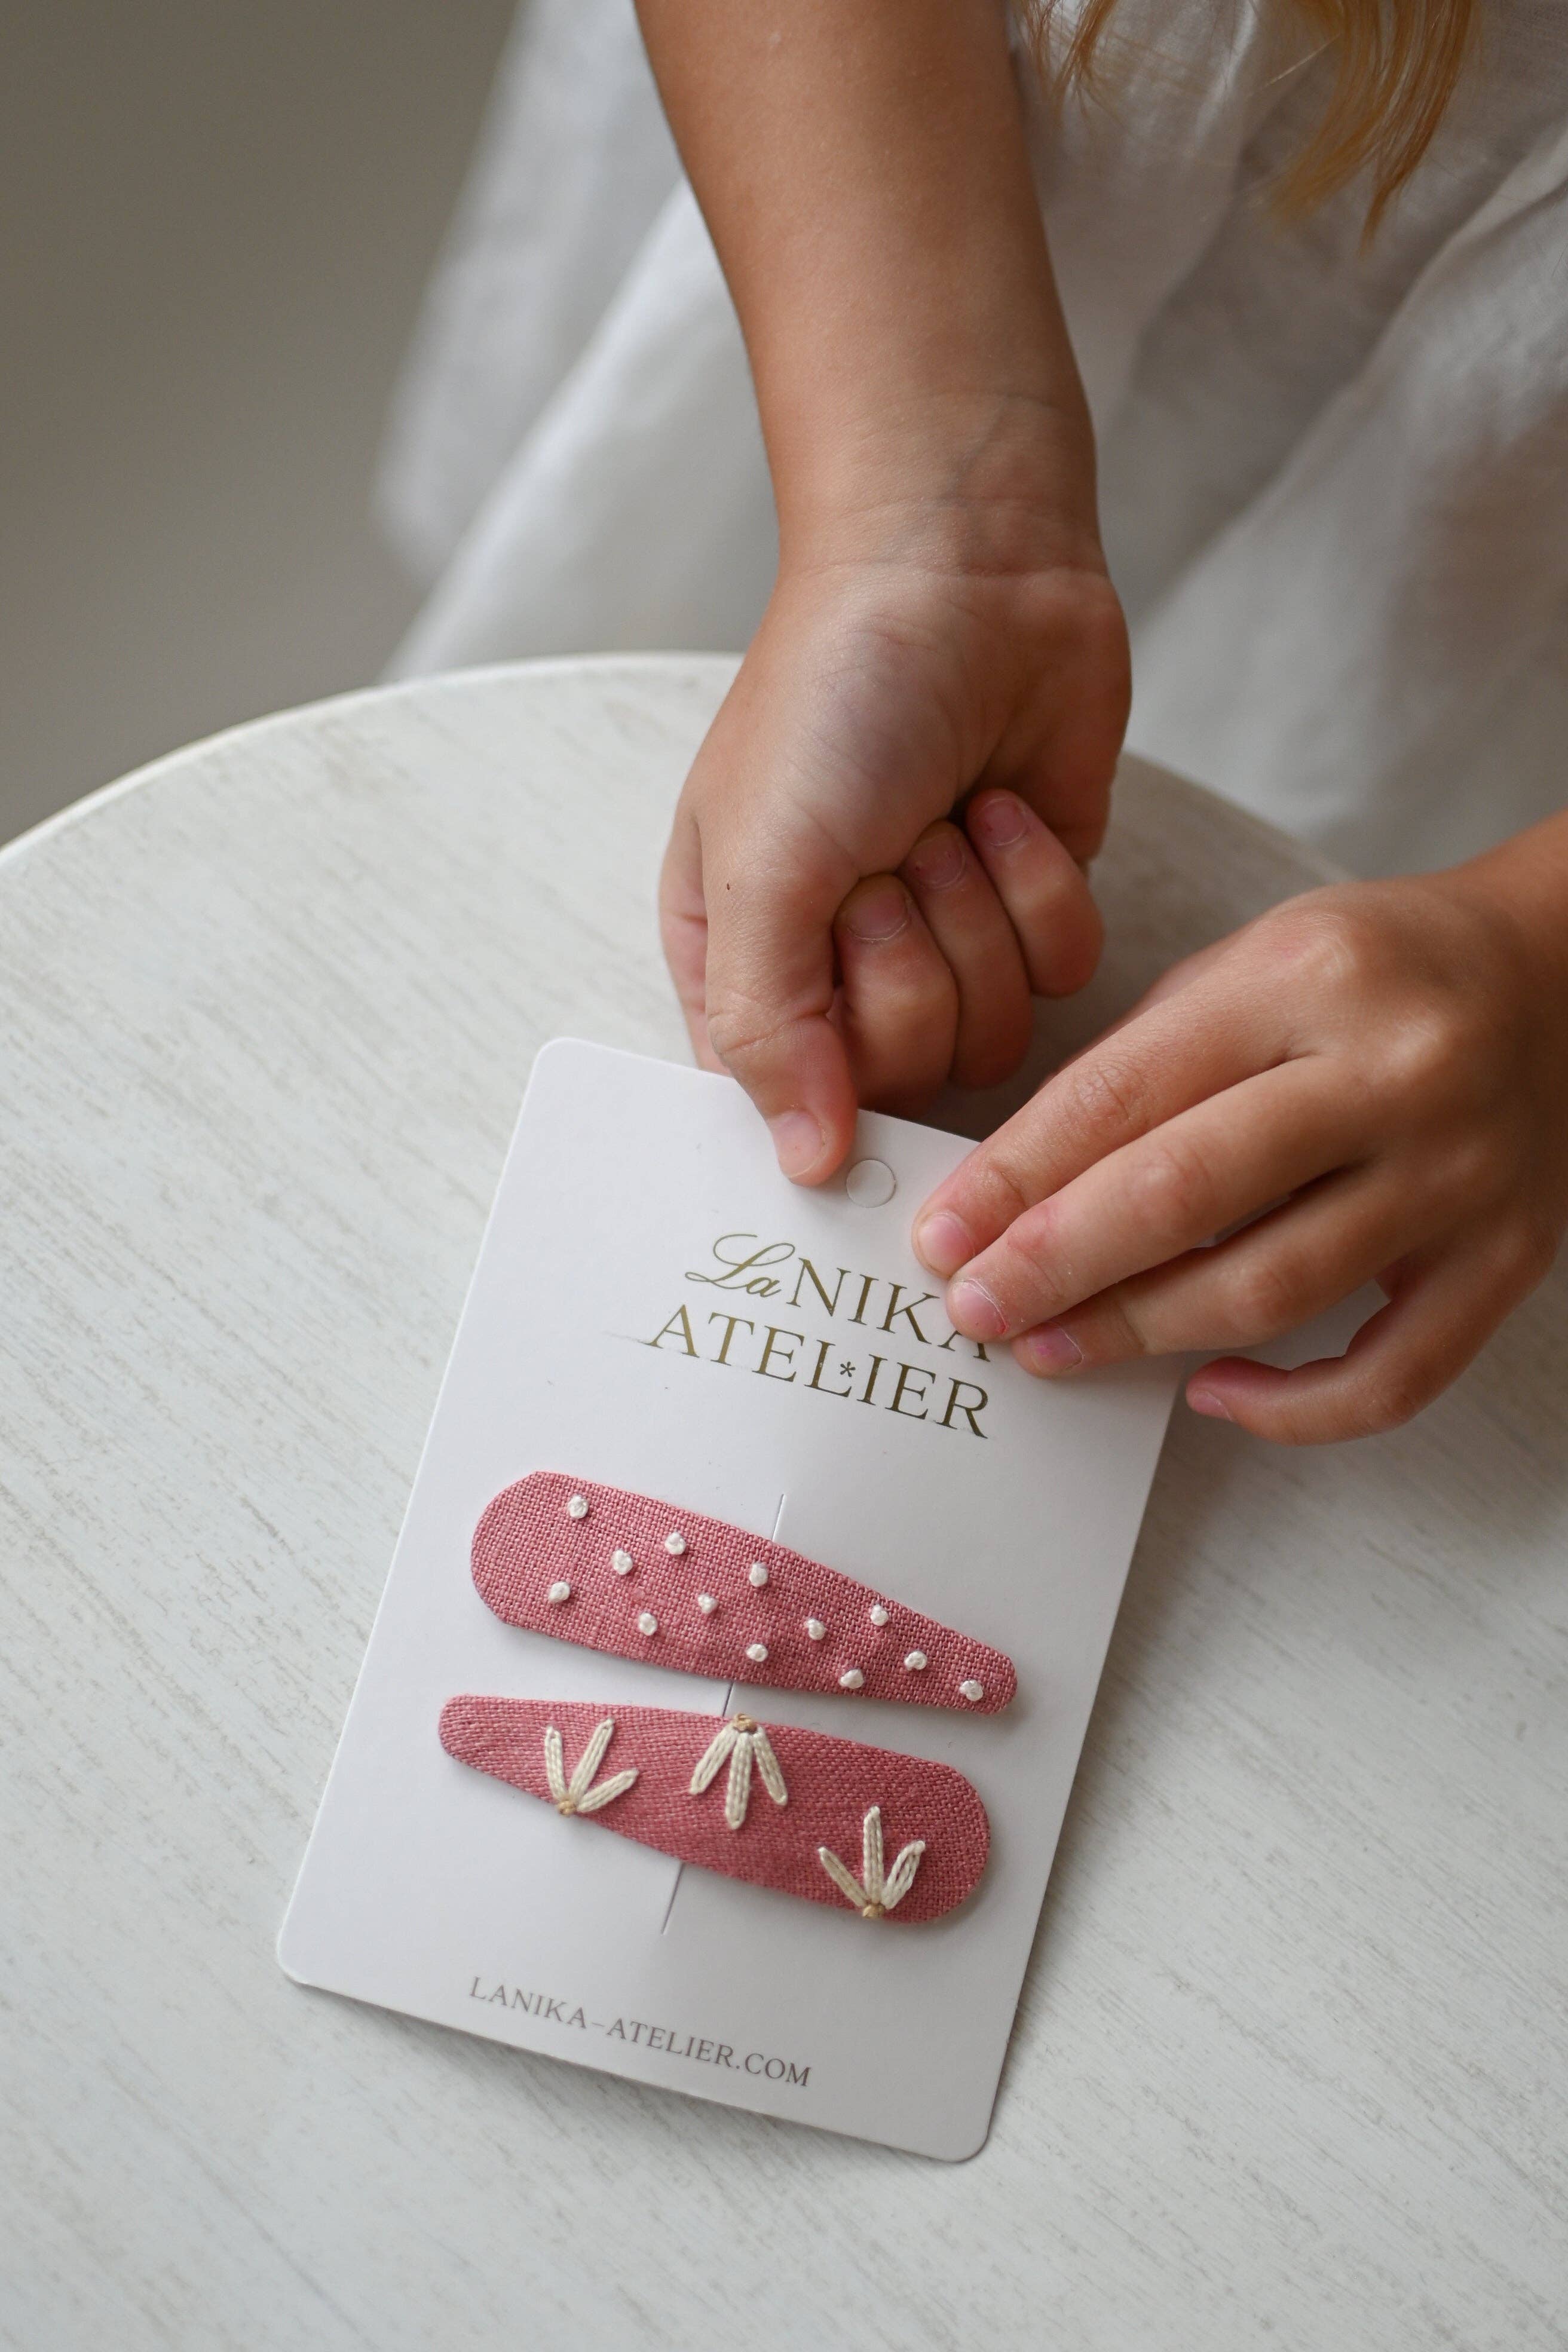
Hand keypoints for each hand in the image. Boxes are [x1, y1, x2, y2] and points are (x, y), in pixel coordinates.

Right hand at [638, 0, 1127, 1180]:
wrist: (965, 569)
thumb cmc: (836, 697)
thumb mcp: (759, 862)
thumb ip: (763, 1026)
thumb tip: (805, 1168)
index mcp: (743, 966)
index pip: (784, 1104)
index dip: (825, 1061)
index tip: (835, 966)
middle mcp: (840, 974)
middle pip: (901, 1075)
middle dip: (908, 955)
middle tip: (889, 857)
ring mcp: (945, 946)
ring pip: (991, 1037)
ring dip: (977, 915)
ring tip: (944, 819)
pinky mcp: (1035, 913)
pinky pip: (1065, 979)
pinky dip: (1042, 886)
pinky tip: (1003, 807)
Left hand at [912, 848, 1567, 1441]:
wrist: (1561, 974)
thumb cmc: (1375, 972)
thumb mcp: (1251, 963)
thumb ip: (1144, 1063)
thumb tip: (1014, 1187)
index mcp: (1306, 977)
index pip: (1126, 1094)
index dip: (1016, 1178)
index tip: (941, 1236)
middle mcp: (1392, 1072)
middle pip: (1189, 1192)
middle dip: (1057, 1263)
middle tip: (975, 1310)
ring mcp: (1458, 1173)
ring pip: (1273, 1287)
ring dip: (1140, 1332)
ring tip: (1049, 1348)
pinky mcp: (1508, 1255)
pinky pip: (1392, 1374)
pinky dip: (1292, 1408)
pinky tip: (1208, 1392)